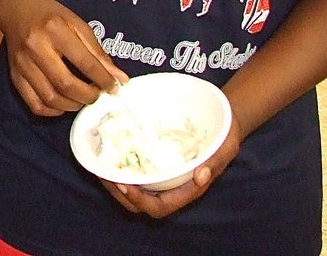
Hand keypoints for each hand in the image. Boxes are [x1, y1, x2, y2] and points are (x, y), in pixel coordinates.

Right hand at [0, 0, 125, 115]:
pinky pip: (34, 104)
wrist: (16, 8)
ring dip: (72, 105)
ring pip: (50, 98)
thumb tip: (120, 79)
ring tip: (82, 99)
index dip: (103, 79)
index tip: (114, 87)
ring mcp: (22, 64)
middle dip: (88, 96)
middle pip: (66, 84)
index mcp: (54, 29)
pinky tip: (63, 103)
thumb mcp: (77, 24)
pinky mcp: (14, 76)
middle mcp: (36, 47)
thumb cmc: (50, 15)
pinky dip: (52, 111)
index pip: (84, 62)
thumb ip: (97, 52)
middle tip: (97, 94)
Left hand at [102, 111, 241, 218]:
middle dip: (119, 193)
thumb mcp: (226, 147)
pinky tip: (108, 151)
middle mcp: (171, 185)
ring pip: (133, 188)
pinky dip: (119, 165)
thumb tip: (200, 175)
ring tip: (99, 165)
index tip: (124, 186)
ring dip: (114, 181)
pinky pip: (134, 168)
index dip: (140, 201)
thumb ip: (215, 161)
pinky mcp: (154, 159)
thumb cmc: (224, 136)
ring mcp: (161, 173)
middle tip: (102, 174)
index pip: (159, 207)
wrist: (222, 118)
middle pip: (140, 202)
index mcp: (187, 189)